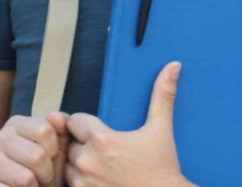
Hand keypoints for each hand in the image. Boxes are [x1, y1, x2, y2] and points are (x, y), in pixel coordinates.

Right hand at [0, 112, 69, 186]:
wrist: (3, 182)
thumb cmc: (36, 164)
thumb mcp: (52, 144)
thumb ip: (62, 127)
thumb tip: (56, 116)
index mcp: (16, 123)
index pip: (45, 130)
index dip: (55, 149)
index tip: (51, 157)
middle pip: (37, 156)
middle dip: (47, 173)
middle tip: (42, 177)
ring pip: (25, 179)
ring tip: (31, 185)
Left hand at [65, 62, 191, 186]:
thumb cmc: (162, 168)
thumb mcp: (161, 129)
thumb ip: (162, 95)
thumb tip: (173, 66)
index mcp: (102, 140)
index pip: (74, 121)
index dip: (86, 125)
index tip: (100, 131)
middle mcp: (87, 161)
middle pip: (70, 144)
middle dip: (83, 146)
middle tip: (105, 151)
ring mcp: (82, 183)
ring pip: (68, 166)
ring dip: (80, 165)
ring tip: (103, 166)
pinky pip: (71, 185)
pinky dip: (81, 182)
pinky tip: (101, 180)